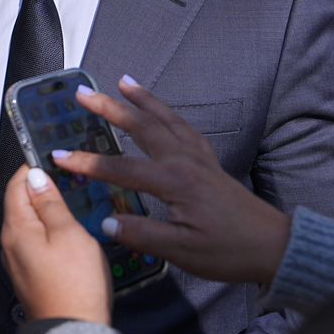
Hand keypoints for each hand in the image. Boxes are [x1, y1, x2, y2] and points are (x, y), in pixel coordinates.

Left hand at [1, 166, 110, 324]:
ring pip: (28, 224)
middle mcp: (11, 245)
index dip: (32, 168)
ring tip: (68, 202)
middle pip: (20, 204)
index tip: (48, 158)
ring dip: (45, 210)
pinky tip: (66, 233)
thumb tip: (37, 178)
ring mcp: (19, 262)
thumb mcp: (69, 234)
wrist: (74, 333)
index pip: (16, 186)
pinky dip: (48, 231)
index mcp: (16, 230)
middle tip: (62, 177)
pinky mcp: (31, 276)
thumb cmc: (74, 286)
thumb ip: (51, 204)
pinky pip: (35, 243)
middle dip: (38, 187)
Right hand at [63, 78, 291, 284]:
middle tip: (84, 93)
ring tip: (122, 81)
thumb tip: (107, 222)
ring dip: (143, 99)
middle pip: (143, 127)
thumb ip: (143, 235)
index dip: (88, 163)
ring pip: (166, 120)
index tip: (59, 155)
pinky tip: (161, 111)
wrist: (274, 246)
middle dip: (111, 109)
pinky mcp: (210, 163)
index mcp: (175, 182)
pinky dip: (168, 113)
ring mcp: (200, 158)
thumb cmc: (228, 251)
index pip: (122, 169)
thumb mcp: (183, 252)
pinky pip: (184, 128)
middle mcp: (185, 161)